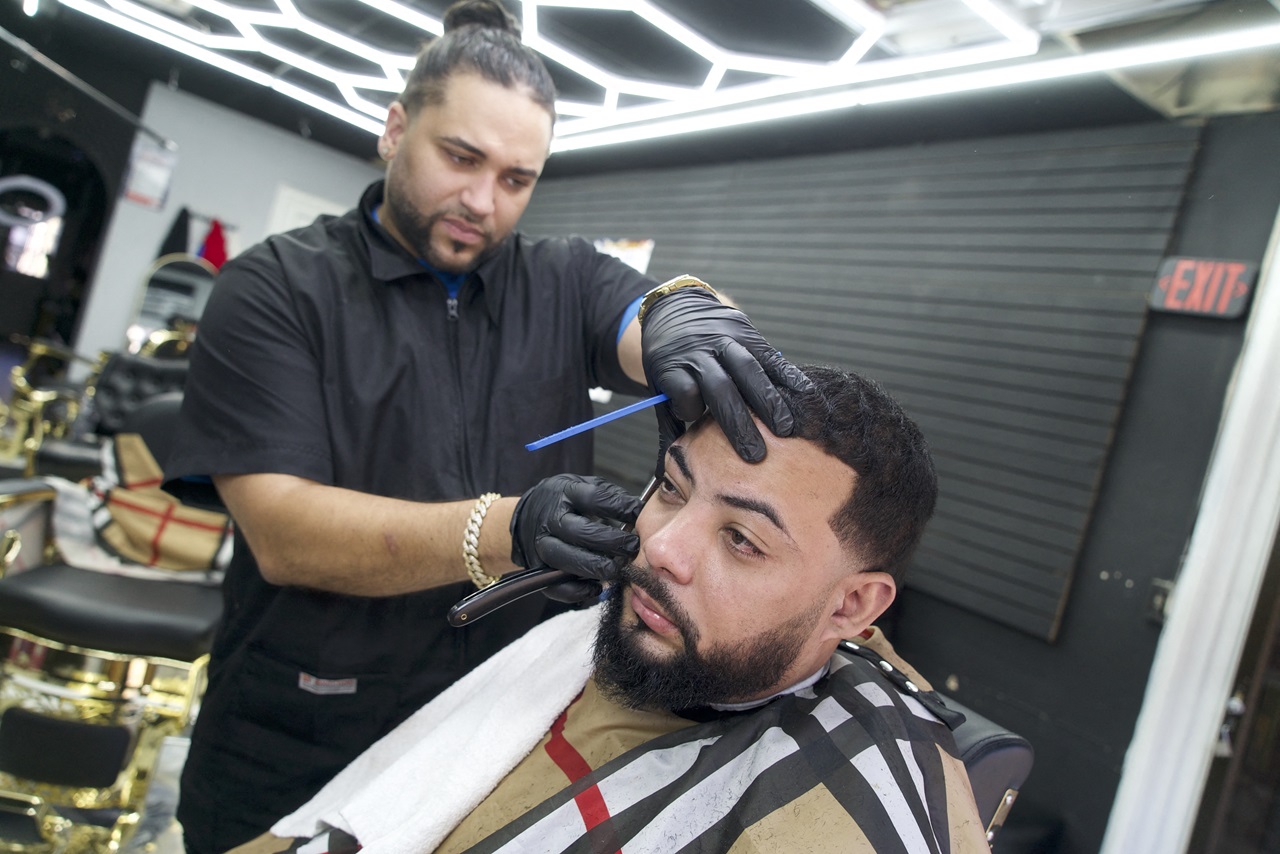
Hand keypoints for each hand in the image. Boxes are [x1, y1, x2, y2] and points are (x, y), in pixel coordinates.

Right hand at [510, 475, 641, 602]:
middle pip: (583, 533)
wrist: (528, 518)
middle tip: (633, 546)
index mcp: (564, 494)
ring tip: (619, 568)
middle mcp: (550, 521)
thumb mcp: (582, 486)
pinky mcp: (539, 570)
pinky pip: (559, 586)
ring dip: (598, 567)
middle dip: (613, 542)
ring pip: (570, 561)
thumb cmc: (564, 502)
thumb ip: (609, 495)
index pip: (594, 498)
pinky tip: (598, 585)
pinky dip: (581, 589)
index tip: (639, 514)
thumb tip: (639, 509)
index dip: (620, 507)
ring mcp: (542, 547)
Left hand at [641, 285, 812, 466]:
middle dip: (740, 423)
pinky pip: (769, 355)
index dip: (692, 410)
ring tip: (785, 428)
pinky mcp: (747, 332)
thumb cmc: (669, 360)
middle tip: (756, 454)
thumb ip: (667, 424)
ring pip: (748, 370)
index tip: (699, 426)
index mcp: (673, 365)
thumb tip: (662, 472)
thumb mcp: (658, 386)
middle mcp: (700, 352)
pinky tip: (804, 393)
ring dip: (769, 401)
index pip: (685, 392)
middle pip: (721, 388)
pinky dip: (788, 374)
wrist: (676, 308)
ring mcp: (725, 339)